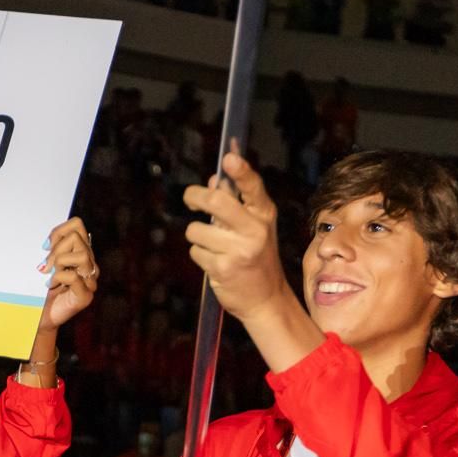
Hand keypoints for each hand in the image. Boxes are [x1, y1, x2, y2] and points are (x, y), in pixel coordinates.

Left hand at [39, 218, 98, 328]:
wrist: (38, 317)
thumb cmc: (38, 290)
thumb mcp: (42, 263)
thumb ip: (49, 249)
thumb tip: (46, 241)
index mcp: (80, 252)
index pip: (77, 225)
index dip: (58, 232)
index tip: (44, 247)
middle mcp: (89, 264)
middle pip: (77, 237)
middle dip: (56, 249)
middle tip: (43, 266)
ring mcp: (90, 281)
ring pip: (82, 255)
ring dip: (59, 262)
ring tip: (49, 275)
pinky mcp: (85, 296)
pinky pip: (74, 276)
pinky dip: (59, 278)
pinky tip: (50, 286)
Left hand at [181, 145, 286, 319]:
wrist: (266, 298)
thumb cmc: (256, 256)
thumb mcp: (254, 226)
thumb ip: (235, 201)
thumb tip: (213, 180)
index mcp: (263, 214)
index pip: (252, 187)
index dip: (240, 171)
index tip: (228, 158)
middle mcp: (254, 230)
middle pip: (215, 201)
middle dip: (195, 197)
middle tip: (191, 200)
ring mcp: (239, 250)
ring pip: (196, 230)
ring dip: (198, 236)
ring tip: (214, 246)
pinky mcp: (223, 268)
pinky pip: (195, 252)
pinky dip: (201, 255)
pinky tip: (216, 263)